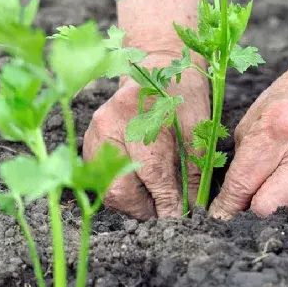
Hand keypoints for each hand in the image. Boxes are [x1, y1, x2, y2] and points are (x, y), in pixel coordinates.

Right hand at [84, 52, 209, 218]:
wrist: (154, 67)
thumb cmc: (180, 95)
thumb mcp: (197, 126)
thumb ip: (194, 168)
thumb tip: (192, 207)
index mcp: (141, 115)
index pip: (153, 174)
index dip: (167, 203)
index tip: (179, 219)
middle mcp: (110, 125)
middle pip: (121, 188)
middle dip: (145, 209)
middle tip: (165, 213)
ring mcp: (95, 134)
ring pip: (108, 188)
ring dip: (132, 202)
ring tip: (153, 201)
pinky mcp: (90, 142)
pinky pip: (102, 178)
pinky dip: (121, 188)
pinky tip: (139, 185)